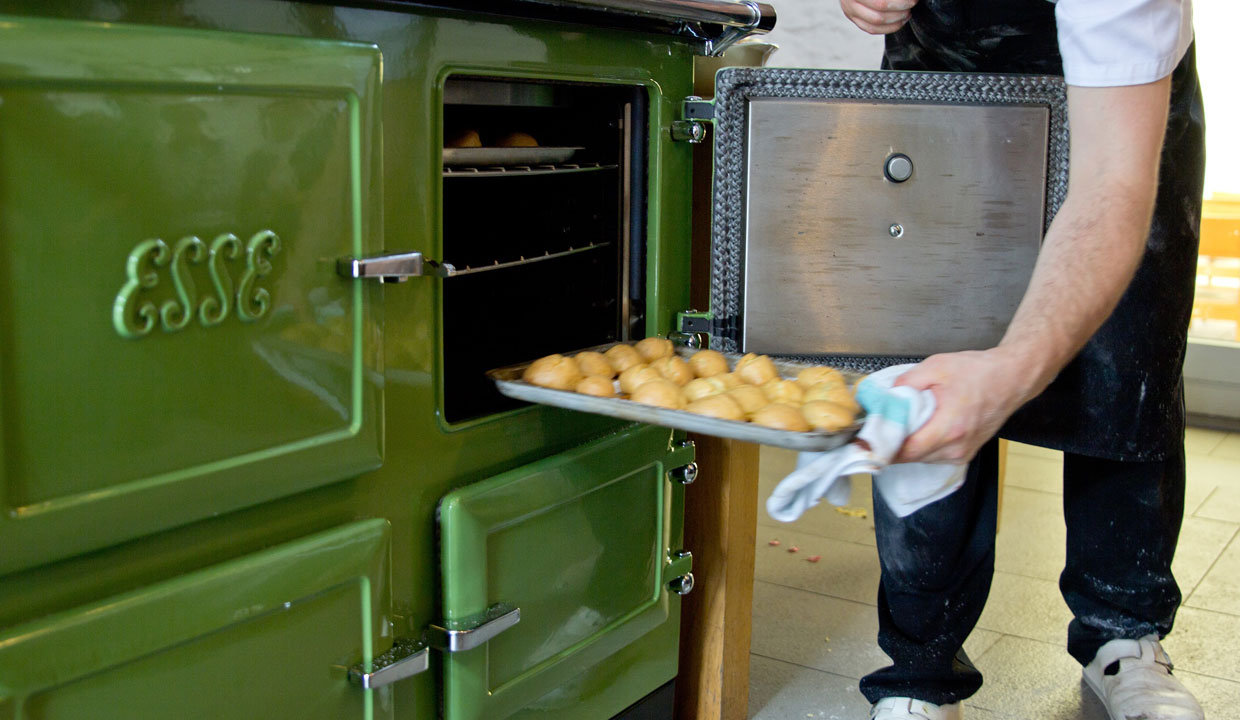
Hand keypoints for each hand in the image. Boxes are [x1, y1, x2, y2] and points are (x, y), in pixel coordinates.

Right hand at [839, 0, 916, 33]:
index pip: (882, 3)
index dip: (901, 2)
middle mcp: (851, 1)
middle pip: (879, 12)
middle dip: (901, 9)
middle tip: (912, 3)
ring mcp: (850, 11)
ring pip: (876, 23)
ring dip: (896, 20)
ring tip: (907, 13)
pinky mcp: (854, 19)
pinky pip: (871, 29)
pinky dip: (888, 28)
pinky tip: (899, 21)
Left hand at [891, 348, 1037, 463]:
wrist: (1012, 378)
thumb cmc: (980, 372)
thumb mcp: (937, 366)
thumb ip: (906, 382)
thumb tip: (885, 396)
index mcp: (950, 428)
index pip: (907, 451)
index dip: (883, 448)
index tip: (867, 440)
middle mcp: (957, 447)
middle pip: (911, 457)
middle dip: (892, 444)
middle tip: (878, 428)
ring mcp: (962, 453)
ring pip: (922, 458)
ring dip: (907, 445)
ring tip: (900, 424)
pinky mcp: (965, 453)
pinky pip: (934, 455)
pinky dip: (922, 445)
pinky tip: (919, 428)